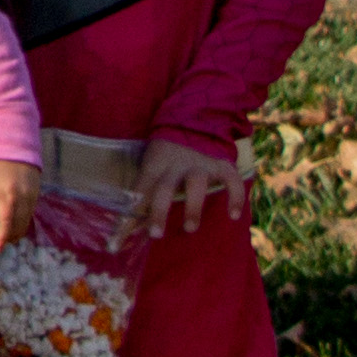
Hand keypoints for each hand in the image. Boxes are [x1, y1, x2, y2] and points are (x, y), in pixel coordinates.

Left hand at [0, 159, 41, 249]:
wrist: (13, 147)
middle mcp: (7, 193)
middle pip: (6, 225)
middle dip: (1, 239)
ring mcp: (24, 195)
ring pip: (19, 224)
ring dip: (12, 235)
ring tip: (6, 241)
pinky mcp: (35, 196)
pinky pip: (28, 217)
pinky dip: (22, 226)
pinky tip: (16, 230)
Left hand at [126, 136, 247, 239]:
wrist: (196, 121)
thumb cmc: (168, 151)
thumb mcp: (152, 163)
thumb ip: (144, 190)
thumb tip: (127, 225)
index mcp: (156, 163)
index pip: (140, 189)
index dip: (131, 212)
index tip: (121, 236)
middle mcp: (177, 163)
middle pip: (165, 187)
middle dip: (159, 211)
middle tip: (155, 234)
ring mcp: (201, 163)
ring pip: (195, 184)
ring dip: (192, 207)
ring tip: (190, 228)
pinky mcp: (222, 164)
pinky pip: (231, 180)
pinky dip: (235, 196)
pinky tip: (233, 215)